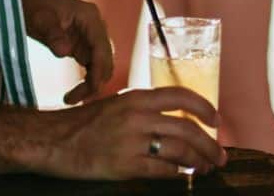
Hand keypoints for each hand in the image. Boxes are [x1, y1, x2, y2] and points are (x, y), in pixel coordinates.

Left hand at [19, 0, 113, 103]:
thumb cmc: (33, 3)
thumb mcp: (39, 17)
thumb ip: (52, 33)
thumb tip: (65, 52)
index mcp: (90, 17)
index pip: (102, 46)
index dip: (99, 69)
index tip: (91, 88)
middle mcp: (95, 27)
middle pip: (106, 59)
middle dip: (96, 81)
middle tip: (75, 99)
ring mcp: (91, 37)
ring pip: (101, 66)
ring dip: (92, 84)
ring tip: (72, 99)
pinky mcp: (83, 46)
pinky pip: (92, 66)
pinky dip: (87, 80)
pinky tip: (75, 93)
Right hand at [37, 87, 226, 179]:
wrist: (53, 140)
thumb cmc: (83, 123)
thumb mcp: (116, 104)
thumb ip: (143, 109)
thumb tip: (173, 119)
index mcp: (137, 98)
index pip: (181, 96)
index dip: (205, 108)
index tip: (216, 121)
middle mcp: (138, 116)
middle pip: (187, 128)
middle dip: (210, 145)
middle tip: (219, 155)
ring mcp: (132, 141)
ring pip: (180, 151)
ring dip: (198, 161)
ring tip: (205, 168)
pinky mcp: (125, 165)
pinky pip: (162, 171)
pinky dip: (177, 174)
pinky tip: (182, 176)